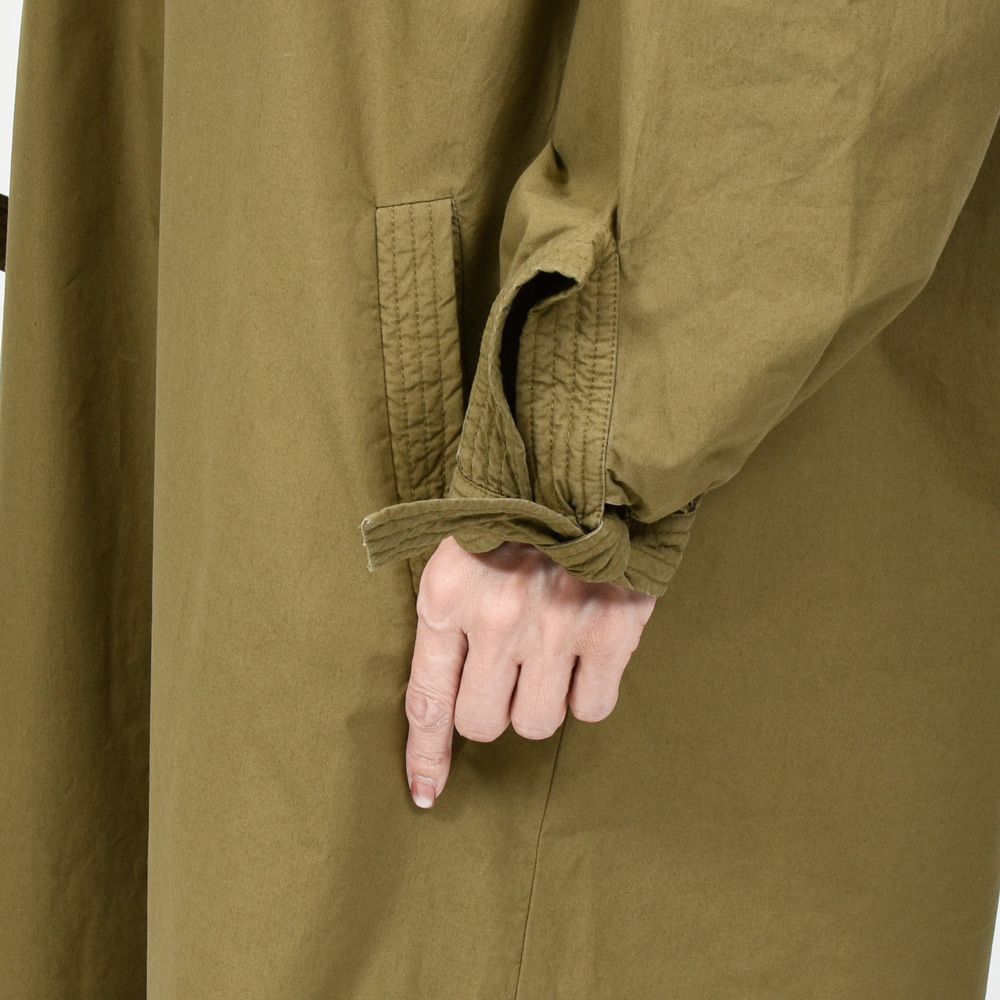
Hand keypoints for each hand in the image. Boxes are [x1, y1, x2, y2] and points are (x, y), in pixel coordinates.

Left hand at [404, 534, 656, 807]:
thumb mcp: (459, 550)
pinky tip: (586, 656)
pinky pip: (592, 710)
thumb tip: (444, 705)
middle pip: (481, 724)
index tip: (425, 793)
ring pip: (535, 725)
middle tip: (509, 671)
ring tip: (550, 655)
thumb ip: (447, 617)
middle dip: (492, 709)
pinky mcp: (611, 631)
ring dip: (540, 703)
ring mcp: (556, 627)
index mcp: (447, 592)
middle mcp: (496, 617)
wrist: (593, 468)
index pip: (426, 699)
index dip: (425, 755)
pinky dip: (588, 694)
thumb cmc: (517, 513)